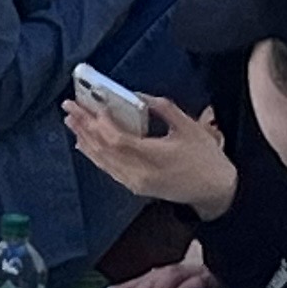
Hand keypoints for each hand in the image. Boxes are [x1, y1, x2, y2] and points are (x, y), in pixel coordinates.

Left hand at [71, 96, 238, 215]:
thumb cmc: (206, 157)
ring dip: (85, 139)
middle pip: (104, 149)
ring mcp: (137, 182)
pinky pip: (108, 169)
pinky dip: (94, 155)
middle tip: (69, 107)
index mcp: (156, 157)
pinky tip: (84, 143)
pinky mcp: (136, 187)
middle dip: (84, 126)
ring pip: (102, 160)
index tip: (92, 106)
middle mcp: (141, 173)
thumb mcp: (189, 126)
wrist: (217, 192)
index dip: (102, 123)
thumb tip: (138, 96)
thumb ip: (163, 108)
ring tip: (71, 121)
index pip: (118, 140)